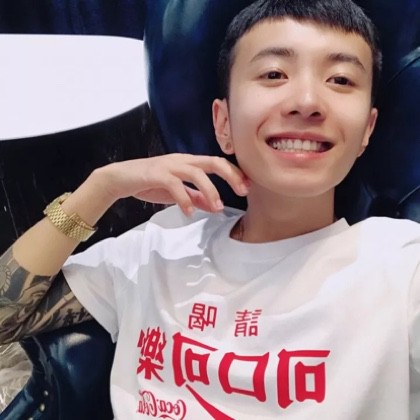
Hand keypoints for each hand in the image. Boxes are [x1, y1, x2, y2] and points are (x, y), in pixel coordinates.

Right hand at [94, 154, 248, 214]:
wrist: (120, 178)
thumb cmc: (149, 183)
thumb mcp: (176, 191)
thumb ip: (194, 196)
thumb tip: (213, 206)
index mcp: (189, 162)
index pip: (217, 163)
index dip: (234, 173)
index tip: (247, 187)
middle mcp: (182, 160)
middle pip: (213, 161)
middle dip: (231, 175)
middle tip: (243, 191)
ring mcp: (169, 165)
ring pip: (196, 172)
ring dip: (210, 190)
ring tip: (217, 207)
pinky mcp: (157, 174)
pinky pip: (175, 184)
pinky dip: (184, 199)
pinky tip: (189, 212)